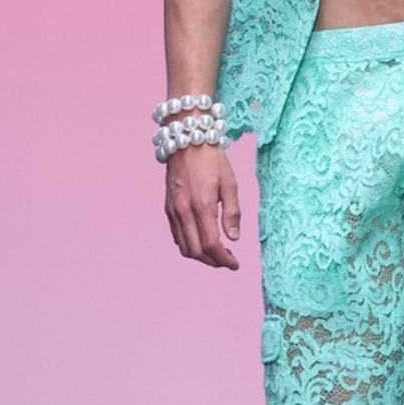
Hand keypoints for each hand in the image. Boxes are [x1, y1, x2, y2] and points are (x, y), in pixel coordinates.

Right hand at [164, 144, 240, 269]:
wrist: (187, 140)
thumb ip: (232, 212)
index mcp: (202, 206)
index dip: (224, 260)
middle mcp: (184, 211)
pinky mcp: (168, 207)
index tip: (235, 264)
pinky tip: (202, 240)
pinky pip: (176, 236)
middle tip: (228, 260)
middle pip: (196, 251)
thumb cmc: (212, 159)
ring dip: (201, 256)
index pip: (212, 245)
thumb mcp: (230, 183)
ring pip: (184, 247)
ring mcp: (173, 210)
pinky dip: (189, 245)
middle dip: (213, 262)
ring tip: (217, 253)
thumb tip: (233, 238)